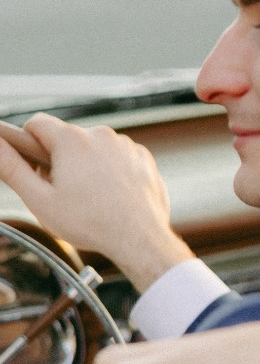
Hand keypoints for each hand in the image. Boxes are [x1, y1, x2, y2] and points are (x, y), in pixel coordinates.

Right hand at [0, 114, 193, 291]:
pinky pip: (117, 157)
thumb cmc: (91, 224)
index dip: (29, 144)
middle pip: (67, 138)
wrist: (140, 239)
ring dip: (87, 165)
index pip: (37, 124)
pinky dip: (111, 171)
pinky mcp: (142, 157)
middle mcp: (101, 134)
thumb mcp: (40, 200)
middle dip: (59, 160)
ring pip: (94, 148)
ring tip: (91, 197)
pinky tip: (112, 195)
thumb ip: (12, 169)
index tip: (33, 165)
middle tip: (63, 192)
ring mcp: (125, 145)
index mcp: (72, 140)